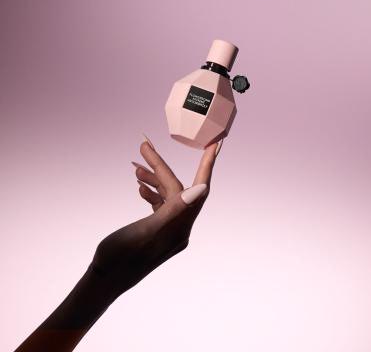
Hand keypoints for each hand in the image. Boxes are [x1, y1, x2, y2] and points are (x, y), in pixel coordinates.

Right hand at [90, 136, 221, 300]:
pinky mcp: (158, 230)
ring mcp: (169, 229)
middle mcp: (179, 227)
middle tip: (144, 146)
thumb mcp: (146, 231)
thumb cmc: (120, 258)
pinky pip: (159, 205)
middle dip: (160, 166)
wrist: (104, 280)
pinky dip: (151, 193)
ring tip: (136, 168)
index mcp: (180, 226)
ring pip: (166, 195)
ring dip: (153, 179)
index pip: (199, 189)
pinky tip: (139, 187)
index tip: (214, 143)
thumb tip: (202, 190)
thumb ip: (174, 210)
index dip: (207, 165)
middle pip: (176, 188)